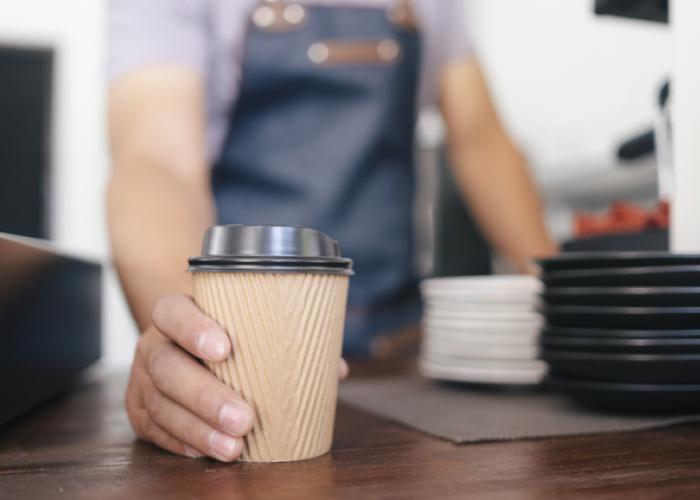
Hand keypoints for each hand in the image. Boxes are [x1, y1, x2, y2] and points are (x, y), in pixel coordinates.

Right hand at [125, 293, 347, 460]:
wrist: (183, 341)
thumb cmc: (225, 331)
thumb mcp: (246, 322)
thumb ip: (287, 337)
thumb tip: (335, 368)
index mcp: (176, 312)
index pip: (174, 313)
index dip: (194, 329)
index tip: (225, 349)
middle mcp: (154, 344)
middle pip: (167, 368)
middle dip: (205, 396)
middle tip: (244, 418)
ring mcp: (142, 379)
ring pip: (161, 405)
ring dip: (198, 430)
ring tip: (234, 448)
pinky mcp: (139, 410)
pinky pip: (154, 430)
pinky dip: (182, 443)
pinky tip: (207, 452)